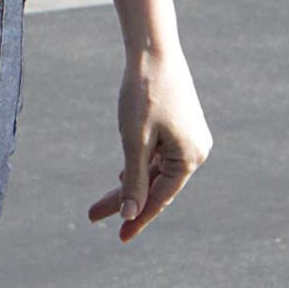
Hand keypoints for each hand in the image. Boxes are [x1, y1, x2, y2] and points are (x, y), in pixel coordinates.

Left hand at [88, 46, 211, 243]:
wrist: (153, 49)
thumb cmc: (144, 93)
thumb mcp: (134, 141)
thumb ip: (133, 179)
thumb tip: (131, 213)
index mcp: (190, 157)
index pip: (160, 198)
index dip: (137, 218)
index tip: (120, 238)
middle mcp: (196, 150)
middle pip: (155, 186)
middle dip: (125, 202)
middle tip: (92, 218)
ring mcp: (190, 137)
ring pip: (154, 170)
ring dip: (127, 184)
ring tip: (99, 204)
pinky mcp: (180, 125)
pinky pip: (158, 155)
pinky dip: (138, 166)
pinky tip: (122, 176)